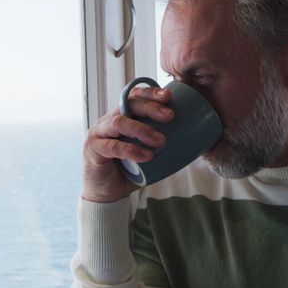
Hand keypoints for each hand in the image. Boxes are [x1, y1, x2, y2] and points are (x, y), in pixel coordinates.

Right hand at [82, 86, 174, 202]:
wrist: (107, 193)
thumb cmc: (129, 170)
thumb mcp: (147, 152)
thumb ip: (160, 142)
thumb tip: (194, 138)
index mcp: (121, 116)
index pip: (134, 96)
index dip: (150, 93)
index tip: (169, 96)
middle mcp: (108, 120)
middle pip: (128, 104)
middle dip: (150, 107)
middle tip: (170, 116)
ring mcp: (98, 133)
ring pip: (119, 122)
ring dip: (142, 129)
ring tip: (160, 141)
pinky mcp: (93, 149)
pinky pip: (112, 146)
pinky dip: (131, 150)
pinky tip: (146, 156)